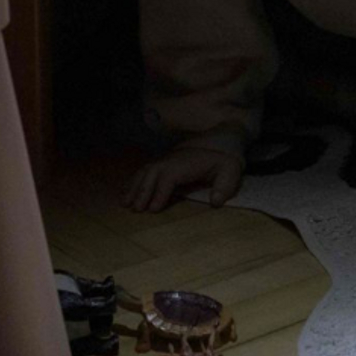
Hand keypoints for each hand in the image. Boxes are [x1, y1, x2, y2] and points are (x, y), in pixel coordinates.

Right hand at [123, 145, 244, 212]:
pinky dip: (133, 181)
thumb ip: (225, 186)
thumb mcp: (231, 172)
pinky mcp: (162, 163)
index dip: (160, 192)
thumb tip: (216, 202)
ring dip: (133, 186)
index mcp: (188, 162)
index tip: (153, 209)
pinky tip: (125, 193)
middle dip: (142, 190)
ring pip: (145, 171)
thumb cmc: (225, 163)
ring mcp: (166, 160)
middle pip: (153, 172)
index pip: (170, 175)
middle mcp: (173, 159)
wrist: (221, 146)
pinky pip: (144, 171)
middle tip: (135, 210)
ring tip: (124, 203)